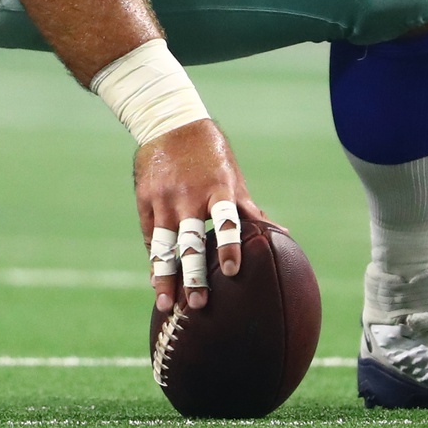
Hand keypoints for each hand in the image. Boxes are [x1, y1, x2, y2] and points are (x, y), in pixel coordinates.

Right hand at [134, 119, 264, 314]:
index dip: (228, 245)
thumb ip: (249, 209)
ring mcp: (163, 199)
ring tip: (165, 305)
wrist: (170, 122)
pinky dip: (154, 260)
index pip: (225, 220)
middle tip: (198, 305)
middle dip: (193, 275)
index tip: (230, 271)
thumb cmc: (211, 155)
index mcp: (217, 188)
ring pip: (163, 245)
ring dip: (164, 277)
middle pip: (189, 241)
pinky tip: (157, 281)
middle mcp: (188, 196)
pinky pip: (149, 236)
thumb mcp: (232, 177)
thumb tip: (283, 234)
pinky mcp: (145, 200)